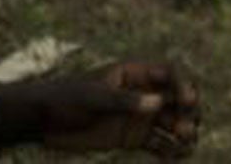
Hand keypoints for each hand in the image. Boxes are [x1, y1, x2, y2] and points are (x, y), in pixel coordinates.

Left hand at [36, 63, 198, 154]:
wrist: (42, 122)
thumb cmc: (67, 100)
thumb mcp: (94, 98)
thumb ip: (126, 101)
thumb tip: (159, 103)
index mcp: (136, 75)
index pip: (169, 74)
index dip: (183, 85)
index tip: (188, 100)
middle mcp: (144, 94)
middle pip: (176, 99)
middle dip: (187, 112)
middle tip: (186, 128)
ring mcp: (139, 116)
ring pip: (171, 122)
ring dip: (183, 132)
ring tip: (187, 144)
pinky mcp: (133, 138)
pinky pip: (158, 143)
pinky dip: (169, 150)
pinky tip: (176, 158)